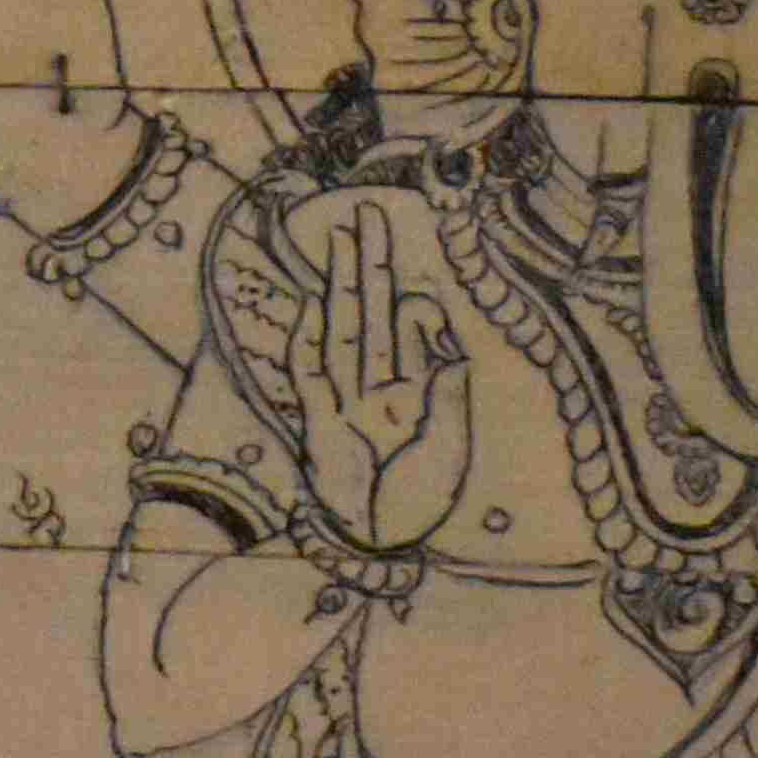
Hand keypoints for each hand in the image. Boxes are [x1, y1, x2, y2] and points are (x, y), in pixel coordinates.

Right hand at [294, 196, 471, 559]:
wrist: (380, 546)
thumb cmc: (418, 503)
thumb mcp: (450, 445)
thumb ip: (449, 391)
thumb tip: (443, 336)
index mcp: (414, 395)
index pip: (413, 334)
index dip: (418, 308)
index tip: (423, 290)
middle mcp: (377, 389)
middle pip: (372, 313)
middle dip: (371, 265)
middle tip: (369, 212)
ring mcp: (345, 401)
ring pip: (342, 328)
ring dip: (340, 283)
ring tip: (340, 236)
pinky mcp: (318, 423)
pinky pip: (309, 373)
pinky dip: (307, 340)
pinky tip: (310, 302)